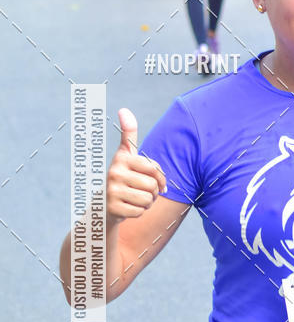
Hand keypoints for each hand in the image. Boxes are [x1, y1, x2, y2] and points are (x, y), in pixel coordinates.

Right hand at [106, 109, 166, 223]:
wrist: (104, 204)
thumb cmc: (123, 176)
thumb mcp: (126, 154)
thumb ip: (128, 134)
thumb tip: (123, 110)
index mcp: (121, 158)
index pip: (154, 168)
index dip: (161, 178)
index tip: (157, 180)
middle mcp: (114, 172)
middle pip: (153, 185)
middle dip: (153, 192)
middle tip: (143, 191)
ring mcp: (112, 191)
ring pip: (148, 199)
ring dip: (147, 203)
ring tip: (136, 199)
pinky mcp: (113, 208)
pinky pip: (140, 212)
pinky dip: (139, 212)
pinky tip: (129, 207)